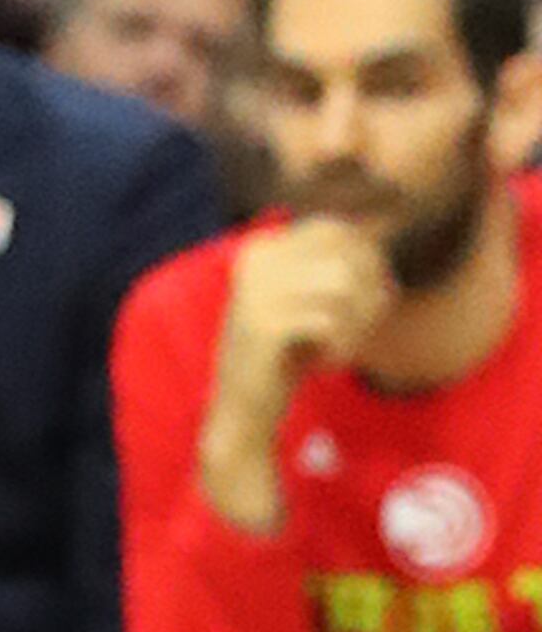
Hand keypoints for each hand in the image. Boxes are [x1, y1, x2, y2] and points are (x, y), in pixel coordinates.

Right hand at [217, 210, 392, 415]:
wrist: (243, 406)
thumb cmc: (287, 352)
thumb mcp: (309, 299)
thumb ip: (339, 262)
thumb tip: (388, 225)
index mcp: (263, 247)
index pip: (335, 229)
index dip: (368, 262)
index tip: (371, 303)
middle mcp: (256, 260)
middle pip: (345, 256)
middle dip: (369, 296)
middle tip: (360, 331)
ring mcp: (256, 290)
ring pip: (343, 285)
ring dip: (358, 323)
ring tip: (345, 348)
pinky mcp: (263, 325)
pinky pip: (330, 322)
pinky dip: (342, 346)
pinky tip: (327, 365)